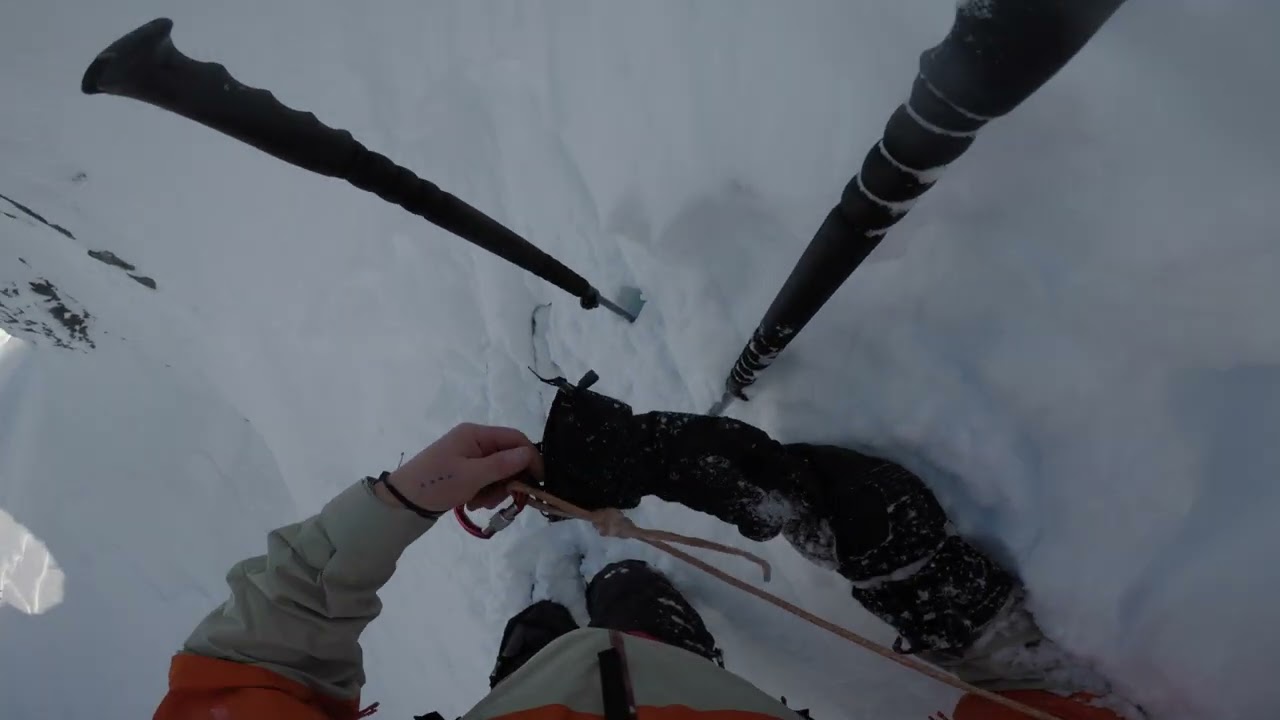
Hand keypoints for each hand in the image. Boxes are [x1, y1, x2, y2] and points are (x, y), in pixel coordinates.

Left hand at [379, 423, 542, 512]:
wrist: (401, 503)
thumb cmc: (437, 484)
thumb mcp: (472, 475)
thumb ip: (503, 464)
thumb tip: (529, 454)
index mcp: (475, 434)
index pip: (515, 439)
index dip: (530, 458)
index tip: (538, 482)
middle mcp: (473, 441)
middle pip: (508, 457)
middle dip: (509, 479)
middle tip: (502, 498)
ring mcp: (467, 457)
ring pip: (499, 472)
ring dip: (496, 490)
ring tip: (480, 503)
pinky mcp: (463, 472)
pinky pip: (485, 480)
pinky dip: (484, 492)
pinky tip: (472, 503)